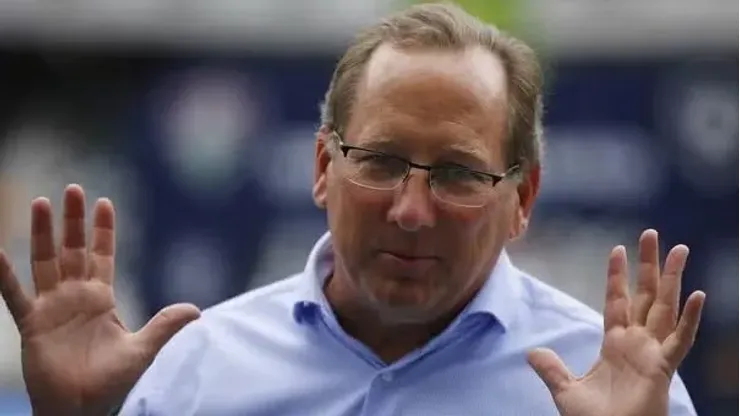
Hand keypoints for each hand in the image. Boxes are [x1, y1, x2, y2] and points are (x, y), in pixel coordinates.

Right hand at [0, 185, 200, 415]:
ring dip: (43, 234)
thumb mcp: (144, 349)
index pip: (102, 255)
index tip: (104, 202)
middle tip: (73, 188)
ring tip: (42, 203)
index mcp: (101, 299)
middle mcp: (75, 297)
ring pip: (45, 262)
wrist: (84, 410)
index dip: (103, 230)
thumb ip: (166, 326)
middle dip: (73, 221)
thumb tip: (197, 310)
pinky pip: (15, 296)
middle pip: (73, 250)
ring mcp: (52, 308)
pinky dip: (5, 276)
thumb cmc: (113, 382)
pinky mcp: (33, 325)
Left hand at [527, 229, 704, 415]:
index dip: (617, 276)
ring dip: (673, 279)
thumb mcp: (566, 390)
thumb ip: (552, 369)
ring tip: (680, 249)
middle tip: (651, 234)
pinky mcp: (663, 369)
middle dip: (649, 265)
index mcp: (615, 345)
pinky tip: (698, 295)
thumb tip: (533, 353)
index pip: (617, 301)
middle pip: (645, 296)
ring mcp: (652, 353)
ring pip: (666, 308)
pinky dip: (690, 319)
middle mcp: (637, 343)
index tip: (617, 249)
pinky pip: (680, 340)